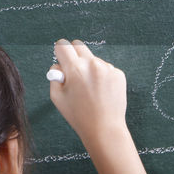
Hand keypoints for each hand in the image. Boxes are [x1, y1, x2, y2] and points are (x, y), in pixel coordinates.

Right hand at [49, 39, 129, 156]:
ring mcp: (107, 68)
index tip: (61, 57)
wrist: (104, 128)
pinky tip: (101, 92)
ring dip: (89, 68)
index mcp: (75, 68)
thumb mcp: (57, 97)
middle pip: (79, 45)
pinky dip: (101, 76)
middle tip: (73, 71)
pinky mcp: (118, 74)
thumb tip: (59, 65)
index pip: (63, 45)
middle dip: (73, 54)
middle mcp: (92, 64)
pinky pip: (106, 68)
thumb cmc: (78, 115)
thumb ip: (54, 76)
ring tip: (90, 89)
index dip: (59, 51)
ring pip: (93, 59)